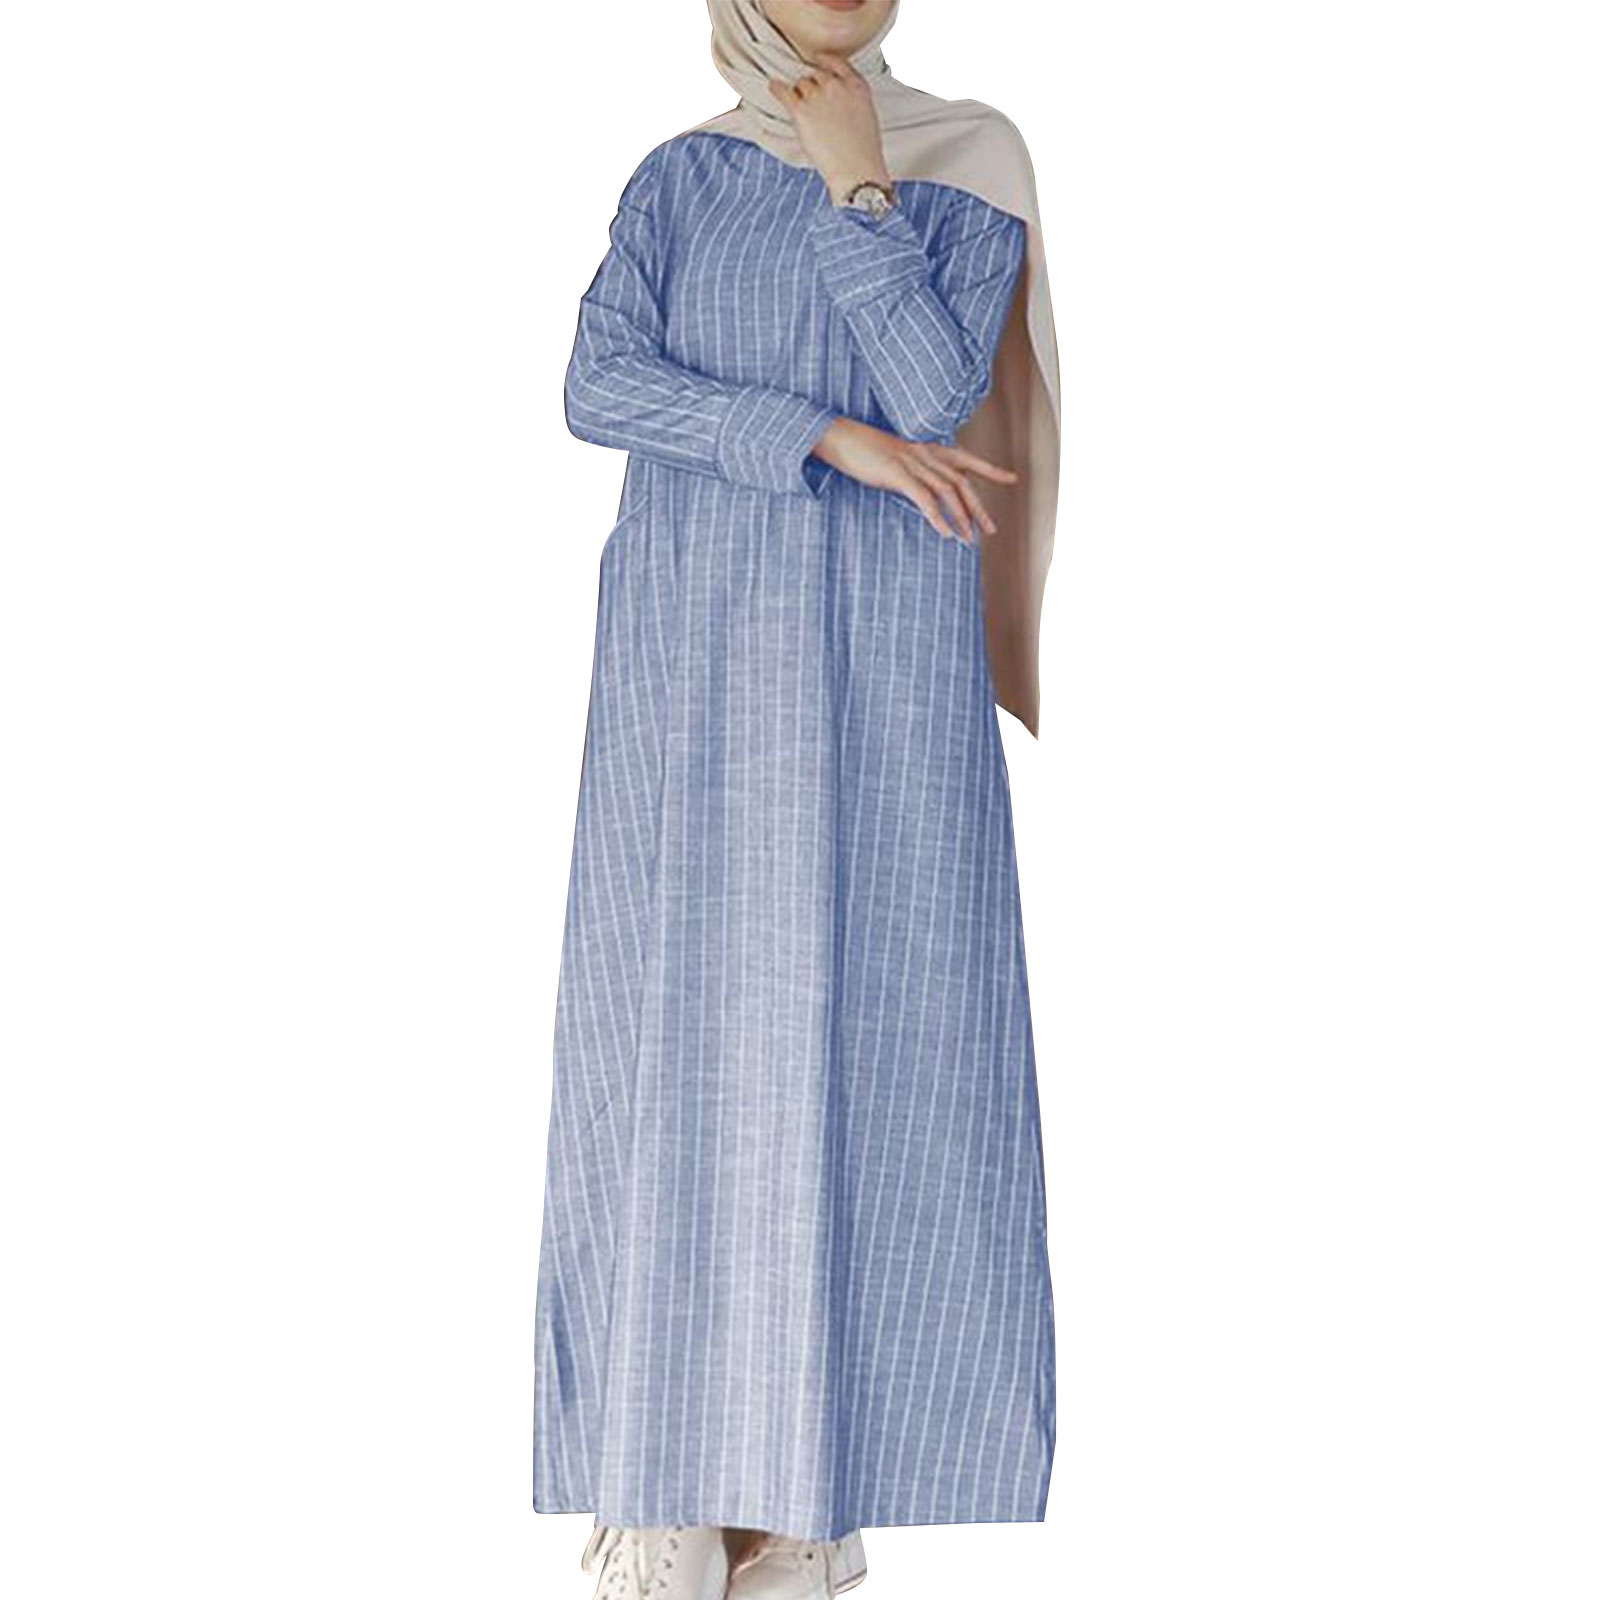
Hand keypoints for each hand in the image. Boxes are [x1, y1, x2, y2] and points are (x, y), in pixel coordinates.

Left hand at [768, 51, 891, 203]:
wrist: (856, 170)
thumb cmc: (863, 152)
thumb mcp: (867, 116)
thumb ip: (852, 101)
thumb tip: (837, 104)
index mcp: (857, 86)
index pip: (837, 63)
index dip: (824, 61)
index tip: (817, 60)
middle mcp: (837, 86)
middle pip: (816, 75)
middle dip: (814, 87)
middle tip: (812, 104)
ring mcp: (818, 96)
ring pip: (802, 85)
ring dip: (800, 95)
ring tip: (801, 110)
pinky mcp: (801, 110)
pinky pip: (784, 92)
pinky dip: (777, 89)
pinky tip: (773, 87)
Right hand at [812, 417, 1018, 545]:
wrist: (841, 437)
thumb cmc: (867, 451)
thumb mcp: (898, 459)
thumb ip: (918, 471)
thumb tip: (930, 488)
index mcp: (929, 449)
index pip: (967, 460)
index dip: (990, 469)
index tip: (1012, 479)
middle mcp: (927, 454)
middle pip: (962, 482)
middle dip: (978, 508)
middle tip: (991, 530)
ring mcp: (913, 463)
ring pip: (947, 492)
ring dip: (961, 517)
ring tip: (968, 539)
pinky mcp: (897, 474)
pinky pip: (924, 498)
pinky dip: (937, 517)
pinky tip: (945, 533)